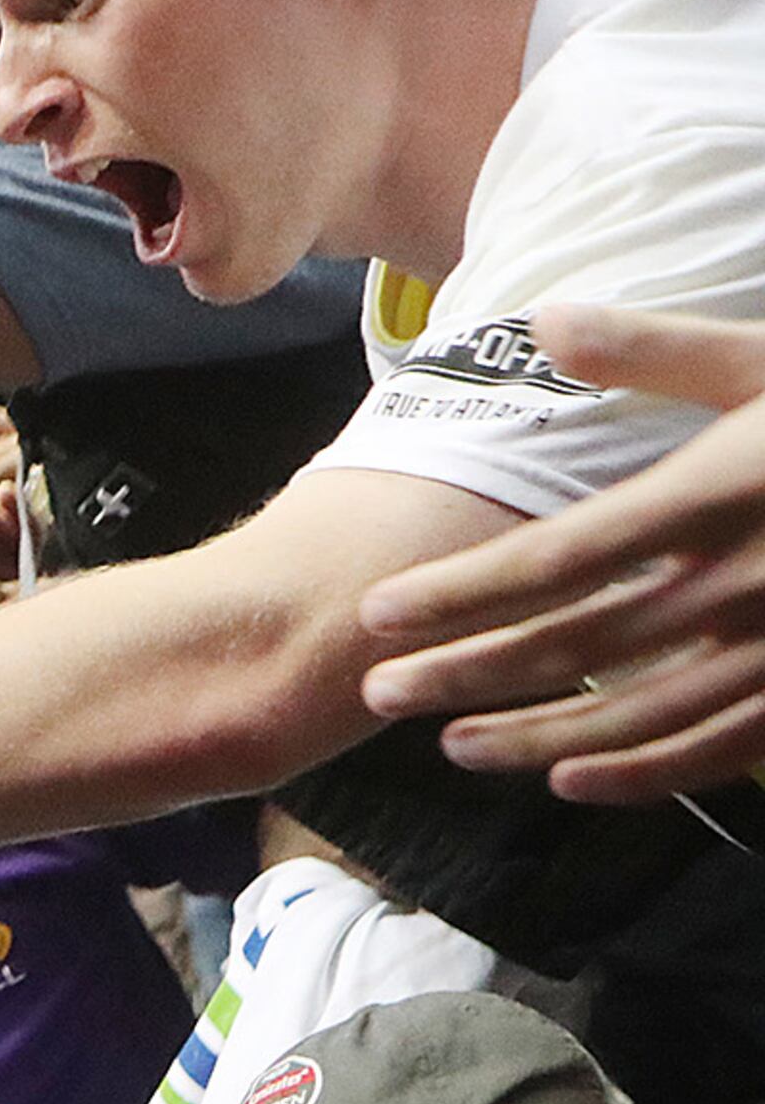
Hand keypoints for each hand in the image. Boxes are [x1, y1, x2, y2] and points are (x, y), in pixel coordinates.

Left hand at [361, 306, 764, 802]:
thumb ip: (658, 351)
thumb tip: (544, 319)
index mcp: (717, 495)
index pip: (556, 558)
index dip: (459, 594)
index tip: (377, 616)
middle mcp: (743, 580)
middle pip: (576, 643)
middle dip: (467, 673)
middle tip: (375, 696)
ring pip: (635, 711)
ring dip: (535, 735)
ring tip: (450, 745)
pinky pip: (720, 749)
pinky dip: (641, 774)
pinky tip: (569, 784)